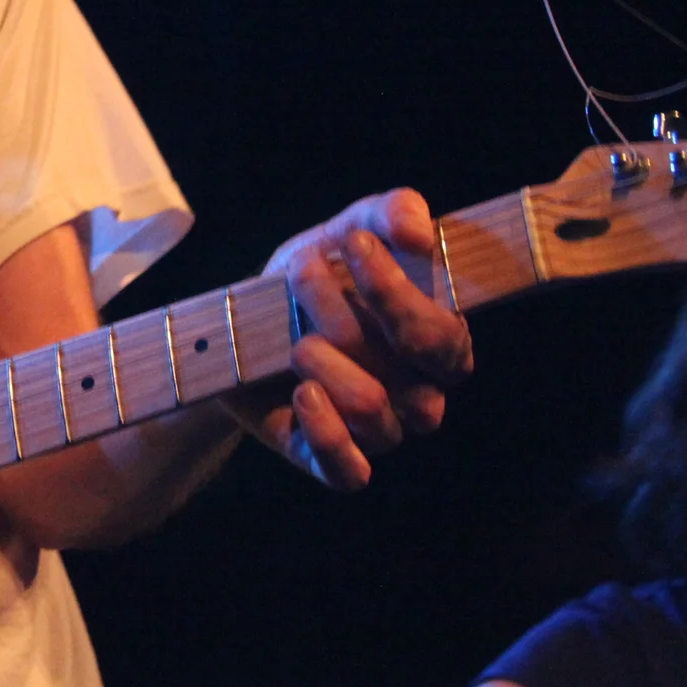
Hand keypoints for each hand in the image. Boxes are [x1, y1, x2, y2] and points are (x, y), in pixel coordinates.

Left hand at [231, 188, 473, 488]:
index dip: (400, 296)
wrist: (241, 325)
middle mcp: (419, 394)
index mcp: (437, 343)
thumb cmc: (314, 277)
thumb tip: (419, 232)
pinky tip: (303, 393)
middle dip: (353, 322)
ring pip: (376, 414)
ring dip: (323, 362)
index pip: (445, 337)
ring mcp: (380, 431)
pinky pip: (351, 472)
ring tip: (294, 338)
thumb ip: (391, 213)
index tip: (354, 246)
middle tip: (305, 277)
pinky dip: (326, 431)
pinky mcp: (334, 461)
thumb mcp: (348, 230)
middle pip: (417, 382)